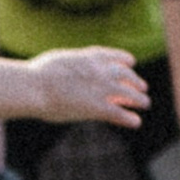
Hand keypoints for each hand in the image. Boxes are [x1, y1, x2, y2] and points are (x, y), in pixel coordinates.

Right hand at [24, 47, 146, 125]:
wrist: (34, 86)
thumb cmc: (36, 75)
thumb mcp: (58, 61)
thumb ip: (70, 64)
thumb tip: (66, 67)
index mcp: (90, 57)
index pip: (115, 56)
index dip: (125, 61)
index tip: (131, 64)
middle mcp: (101, 70)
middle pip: (126, 74)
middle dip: (135, 81)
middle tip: (142, 87)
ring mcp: (102, 88)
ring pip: (130, 94)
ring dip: (139, 99)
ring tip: (144, 103)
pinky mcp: (99, 107)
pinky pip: (120, 114)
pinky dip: (129, 118)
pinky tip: (135, 122)